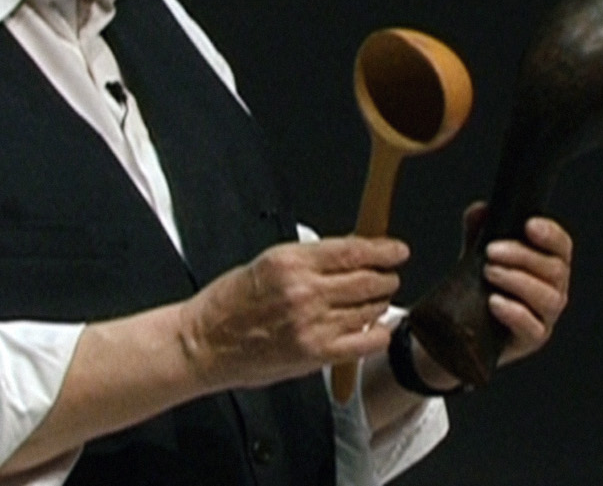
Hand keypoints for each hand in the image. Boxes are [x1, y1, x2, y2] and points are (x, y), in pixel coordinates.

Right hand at [178, 237, 407, 390]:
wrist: (205, 342)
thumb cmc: (230, 303)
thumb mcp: (268, 262)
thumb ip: (311, 260)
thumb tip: (351, 254)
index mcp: (291, 261)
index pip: (353, 250)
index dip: (383, 249)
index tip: (397, 250)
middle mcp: (305, 291)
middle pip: (368, 279)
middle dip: (386, 277)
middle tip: (388, 277)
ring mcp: (313, 324)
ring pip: (370, 308)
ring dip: (380, 303)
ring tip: (376, 302)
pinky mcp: (316, 354)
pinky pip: (366, 342)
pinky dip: (378, 333)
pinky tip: (375, 328)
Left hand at [461, 203, 572, 366]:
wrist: (465, 326)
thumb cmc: (480, 283)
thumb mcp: (477, 252)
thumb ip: (478, 229)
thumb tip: (481, 210)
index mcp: (548, 263)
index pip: (561, 246)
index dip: (550, 234)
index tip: (529, 225)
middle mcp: (555, 289)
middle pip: (554, 269)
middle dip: (522, 256)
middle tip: (490, 251)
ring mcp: (546, 316)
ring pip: (548, 298)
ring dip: (518, 281)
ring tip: (488, 272)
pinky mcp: (533, 339)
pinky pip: (533, 328)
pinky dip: (515, 313)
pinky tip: (494, 302)